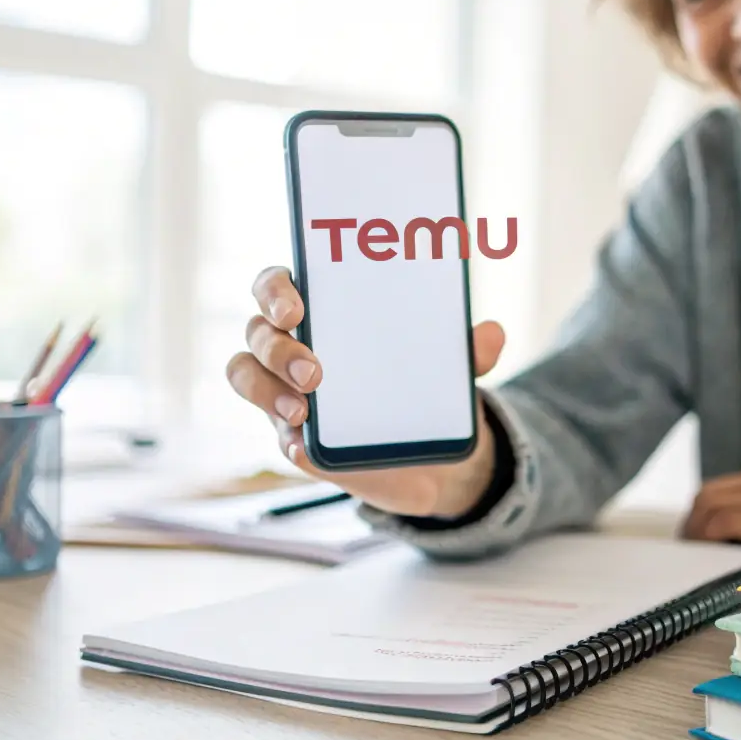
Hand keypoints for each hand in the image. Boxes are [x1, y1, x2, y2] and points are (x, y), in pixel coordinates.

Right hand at [226, 266, 504, 518]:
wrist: (426, 454)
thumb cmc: (418, 385)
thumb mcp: (446, 369)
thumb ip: (467, 351)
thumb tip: (493, 334)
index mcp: (320, 313)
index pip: (278, 285)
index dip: (276, 290)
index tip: (297, 306)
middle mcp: (290, 348)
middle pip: (257, 332)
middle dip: (278, 348)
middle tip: (315, 371)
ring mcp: (285, 394)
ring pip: (247, 377)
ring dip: (268, 391)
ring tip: (305, 409)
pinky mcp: (297, 440)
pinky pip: (276, 436)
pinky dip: (288, 440)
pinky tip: (306, 447)